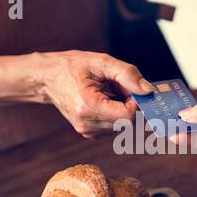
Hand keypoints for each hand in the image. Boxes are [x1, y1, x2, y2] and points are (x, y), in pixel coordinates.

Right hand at [34, 51, 152, 137]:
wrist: (47, 78)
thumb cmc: (72, 67)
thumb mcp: (101, 62)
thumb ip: (127, 75)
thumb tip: (148, 91)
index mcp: (89, 106)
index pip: (128, 116)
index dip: (137, 103)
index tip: (131, 89)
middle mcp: (87, 124)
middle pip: (127, 123)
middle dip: (131, 106)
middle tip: (120, 89)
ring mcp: (88, 132)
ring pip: (123, 127)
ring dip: (124, 110)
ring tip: (109, 93)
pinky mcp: (89, 134)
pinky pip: (114, 128)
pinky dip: (116, 115)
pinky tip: (105, 102)